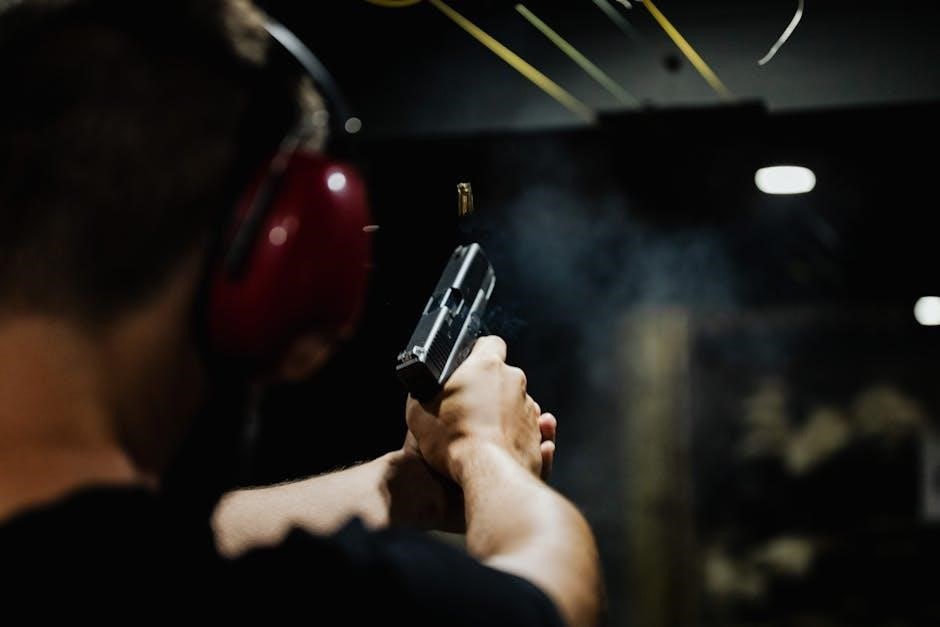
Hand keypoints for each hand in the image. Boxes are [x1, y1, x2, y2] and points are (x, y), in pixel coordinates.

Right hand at [405, 336, 555, 484]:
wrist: (487, 473)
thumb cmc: (453, 439)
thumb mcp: (420, 409)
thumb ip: (427, 391)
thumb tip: (428, 391)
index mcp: (486, 365)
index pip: (490, 343)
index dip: (478, 353)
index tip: (468, 368)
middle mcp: (513, 381)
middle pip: (501, 377)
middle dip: (487, 390)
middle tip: (467, 409)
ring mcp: (529, 407)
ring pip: (514, 404)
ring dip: (501, 414)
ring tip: (480, 435)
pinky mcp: (537, 433)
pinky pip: (526, 429)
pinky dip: (513, 436)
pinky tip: (495, 448)